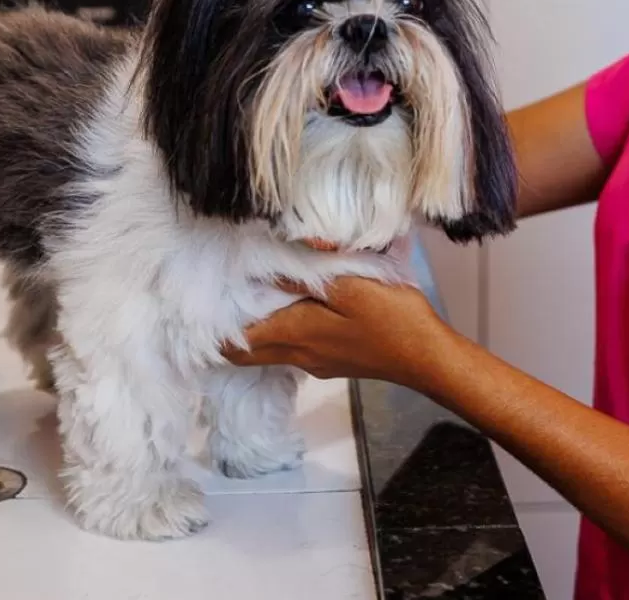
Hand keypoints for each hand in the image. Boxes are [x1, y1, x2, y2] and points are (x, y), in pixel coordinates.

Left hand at [222, 276, 463, 391]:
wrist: (427, 357)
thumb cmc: (393, 319)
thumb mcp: (351, 288)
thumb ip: (306, 277)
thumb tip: (263, 266)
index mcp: (296, 335)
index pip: (237, 343)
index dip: (214, 329)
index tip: (201, 305)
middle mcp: (298, 354)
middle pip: (248, 351)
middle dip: (228, 331)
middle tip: (217, 300)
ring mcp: (316, 362)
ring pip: (271, 348)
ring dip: (256, 329)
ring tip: (249, 297)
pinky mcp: (333, 361)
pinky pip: (293, 347)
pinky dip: (281, 330)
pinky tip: (293, 308)